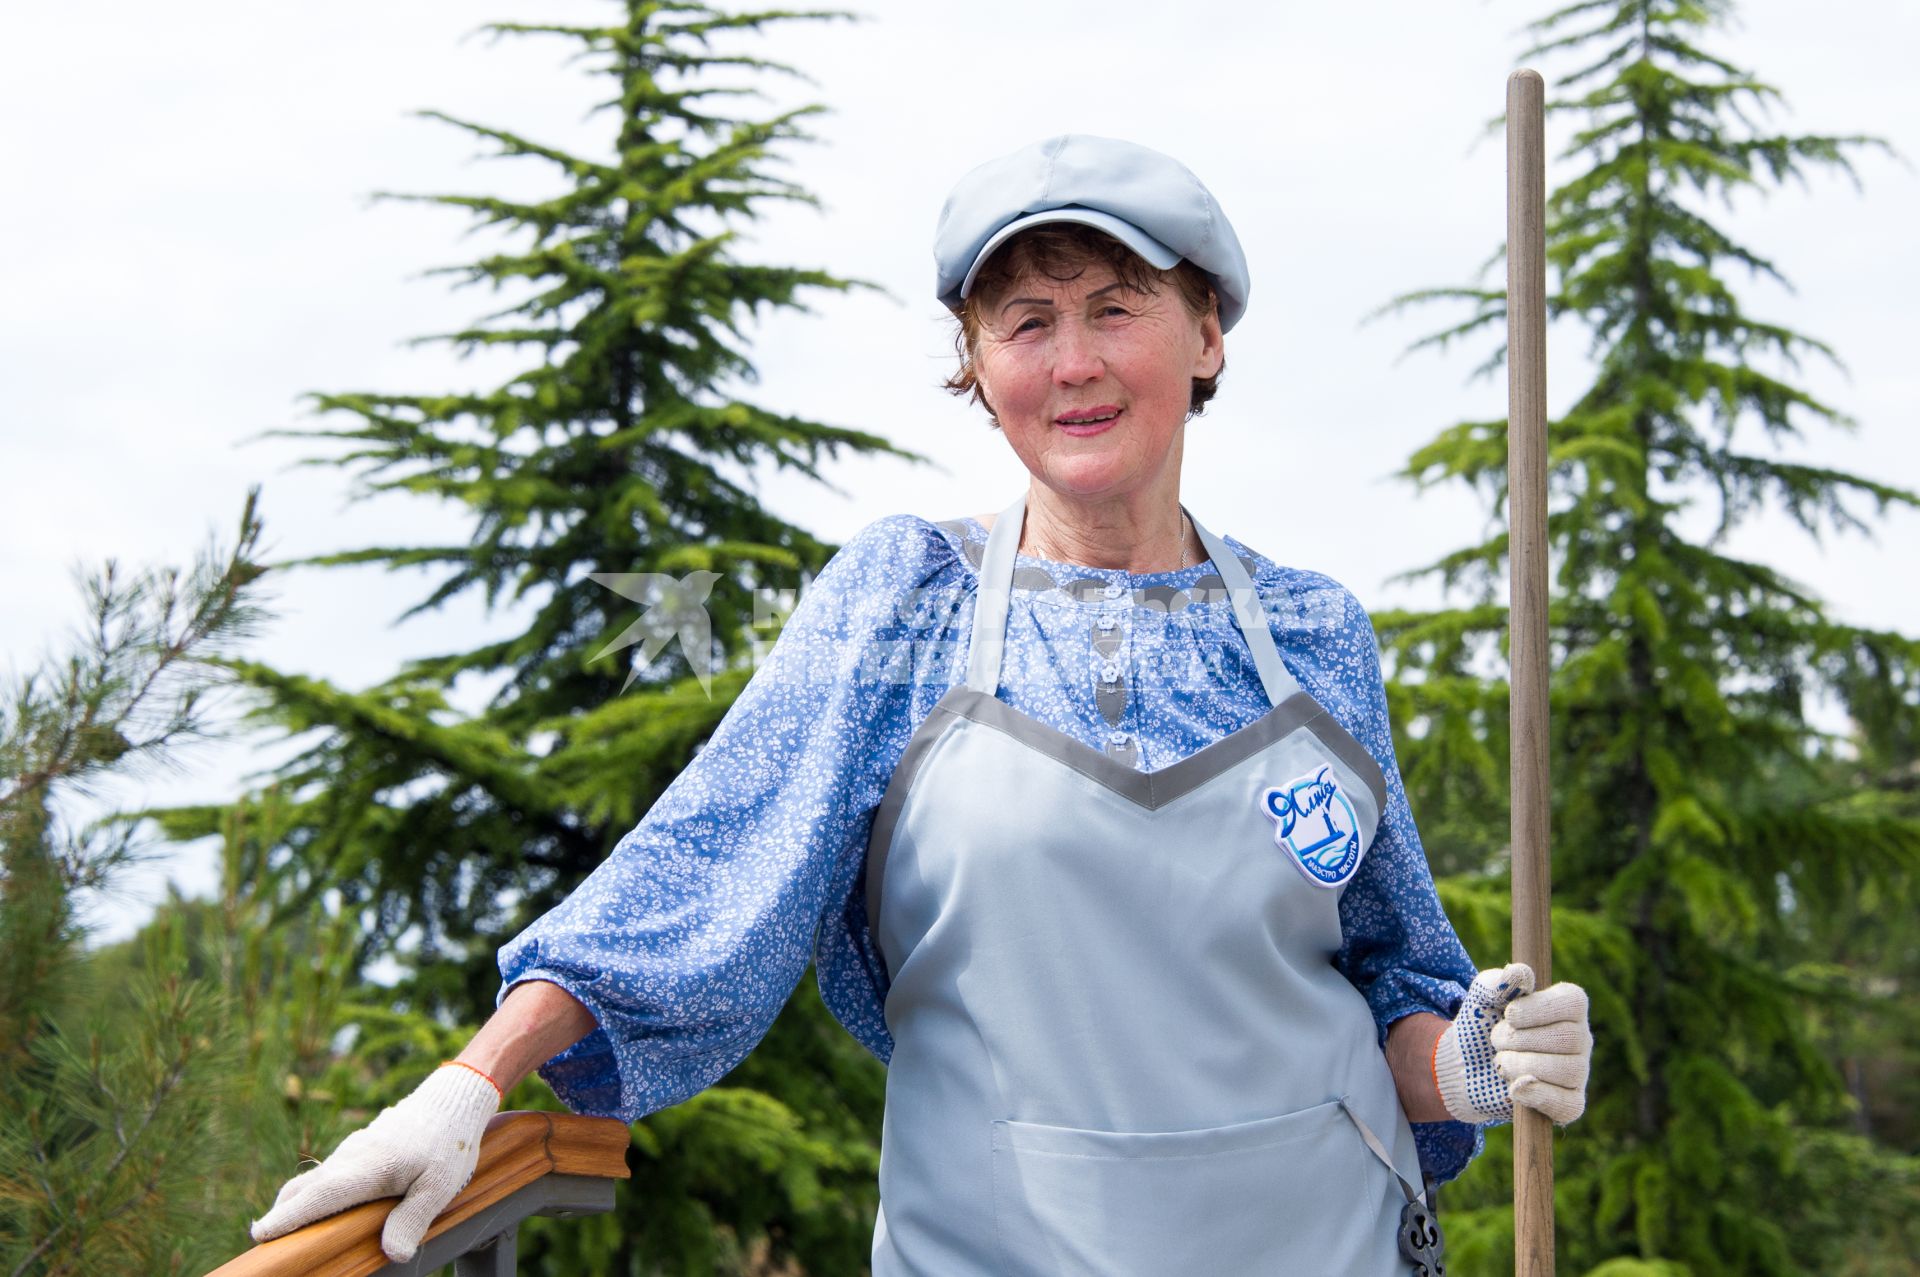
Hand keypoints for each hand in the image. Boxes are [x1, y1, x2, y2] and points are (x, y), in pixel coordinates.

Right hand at [250, 1063, 501, 1262]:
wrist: (453, 1098)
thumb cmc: (448, 1143)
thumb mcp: (440, 1187)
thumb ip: (413, 1219)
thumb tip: (393, 1254)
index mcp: (367, 1167)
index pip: (319, 1196)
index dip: (288, 1217)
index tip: (260, 1233)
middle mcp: (351, 1156)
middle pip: (304, 1188)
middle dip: (281, 1214)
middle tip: (262, 1241)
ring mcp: (353, 1149)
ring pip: (315, 1179)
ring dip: (296, 1203)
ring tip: (283, 1231)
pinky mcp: (359, 1147)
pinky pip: (328, 1172)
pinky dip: (314, 1191)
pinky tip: (318, 1208)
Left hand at [1494, 975, 1590, 1123]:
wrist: (1466, 1065)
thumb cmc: (1483, 1023)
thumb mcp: (1483, 997)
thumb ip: (1498, 982)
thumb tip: (1519, 972)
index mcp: (1568, 1005)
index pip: (1573, 1003)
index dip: (1539, 1009)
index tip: (1509, 1014)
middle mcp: (1581, 1038)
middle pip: (1567, 1038)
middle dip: (1519, 1039)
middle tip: (1496, 1039)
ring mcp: (1579, 1072)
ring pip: (1566, 1070)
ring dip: (1520, 1065)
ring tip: (1501, 1061)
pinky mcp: (1569, 1103)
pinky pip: (1568, 1104)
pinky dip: (1538, 1096)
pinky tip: (1515, 1088)